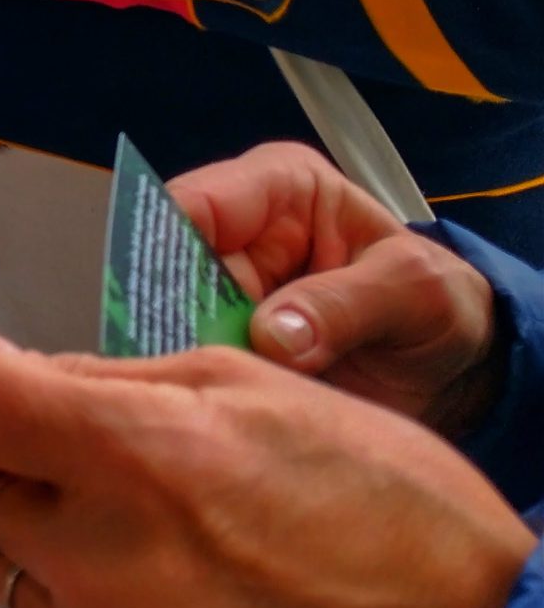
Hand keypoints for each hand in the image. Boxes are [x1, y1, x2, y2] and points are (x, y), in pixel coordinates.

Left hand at [0, 310, 533, 607]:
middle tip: (38, 419)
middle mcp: (98, 559)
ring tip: (118, 505)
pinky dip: (62, 585)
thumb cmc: (364, 491)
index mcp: (137, 455)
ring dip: (24, 512)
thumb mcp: (237, 380)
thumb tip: (0, 373)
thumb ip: (100, 381)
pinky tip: (141, 574)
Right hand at [168, 142, 499, 433]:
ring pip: (165, 322)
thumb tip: (271, 336)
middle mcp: (237, 237)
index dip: (162, 247)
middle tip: (168, 368)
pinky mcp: (225, 353)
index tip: (155, 303)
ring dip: (173, 362)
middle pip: (164, 268)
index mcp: (278, 188)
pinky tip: (196, 419)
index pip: (197, 203)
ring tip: (185, 402)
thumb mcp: (413, 291)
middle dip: (160, 316)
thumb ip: (346, 304)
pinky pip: (188, 369)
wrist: (452, 373)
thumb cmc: (436, 305)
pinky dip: (192, 394)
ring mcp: (225, 299)